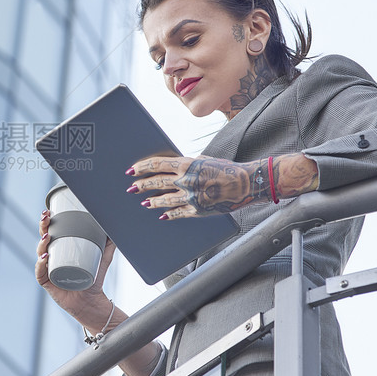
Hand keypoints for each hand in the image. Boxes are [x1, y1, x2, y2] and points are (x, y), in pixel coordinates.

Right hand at [35, 210, 116, 325]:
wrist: (92, 301)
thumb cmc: (94, 278)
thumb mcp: (103, 257)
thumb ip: (109, 243)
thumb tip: (116, 227)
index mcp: (60, 249)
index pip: (50, 232)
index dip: (47, 222)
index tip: (49, 211)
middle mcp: (50, 259)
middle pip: (42, 240)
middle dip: (42, 227)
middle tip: (46, 218)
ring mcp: (47, 270)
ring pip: (40, 254)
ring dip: (41, 244)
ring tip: (48, 237)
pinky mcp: (47, 283)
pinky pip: (40, 273)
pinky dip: (40, 265)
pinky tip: (44, 258)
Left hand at [127, 155, 257, 218]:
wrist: (245, 184)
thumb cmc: (224, 169)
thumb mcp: (202, 160)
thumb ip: (185, 164)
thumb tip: (167, 167)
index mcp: (187, 164)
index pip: (157, 165)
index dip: (142, 167)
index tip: (131, 170)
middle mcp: (186, 180)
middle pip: (157, 183)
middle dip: (142, 185)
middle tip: (132, 188)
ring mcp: (191, 197)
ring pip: (164, 200)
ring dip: (152, 201)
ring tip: (144, 202)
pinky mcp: (198, 210)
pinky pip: (178, 213)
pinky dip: (168, 214)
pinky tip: (161, 215)